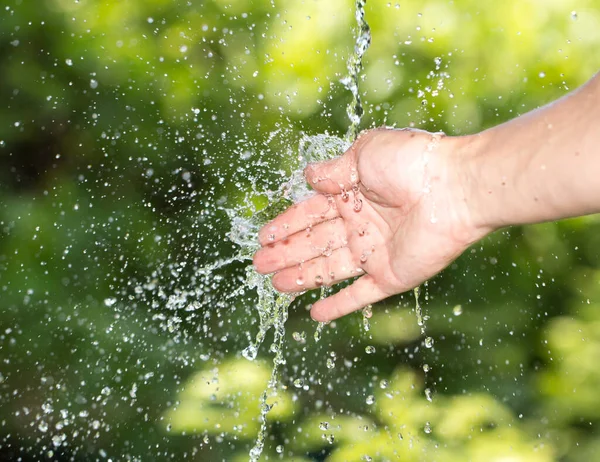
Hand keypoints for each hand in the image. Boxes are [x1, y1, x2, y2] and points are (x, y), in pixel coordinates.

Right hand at [253, 128, 487, 321]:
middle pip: (315, 243)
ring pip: (330, 269)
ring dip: (302, 278)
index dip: (286, 224)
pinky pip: (360, 296)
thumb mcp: (364, 154)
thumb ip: (334, 170)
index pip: (311, 213)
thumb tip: (308, 175)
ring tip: (275, 285)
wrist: (454, 188)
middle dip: (286, 254)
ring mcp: (376, 252)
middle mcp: (362, 225)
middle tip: (259, 265)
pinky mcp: (392, 276)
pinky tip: (316, 315)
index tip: (263, 236)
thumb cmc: (411, 162)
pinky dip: (339, 306)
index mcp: (353, 194)